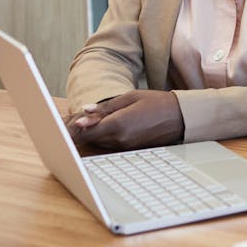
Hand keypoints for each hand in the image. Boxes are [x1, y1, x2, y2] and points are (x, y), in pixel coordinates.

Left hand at [66, 90, 184, 151]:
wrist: (181, 118)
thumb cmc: (157, 103)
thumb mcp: (130, 97)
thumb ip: (106, 107)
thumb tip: (85, 111)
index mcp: (118, 124)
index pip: (85, 130)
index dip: (72, 126)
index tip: (65, 121)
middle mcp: (119, 139)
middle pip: (89, 137)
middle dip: (81, 128)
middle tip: (74, 117)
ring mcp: (125, 146)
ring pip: (99, 141)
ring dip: (93, 132)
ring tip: (91, 120)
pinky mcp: (130, 149)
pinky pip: (110, 144)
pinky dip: (105, 136)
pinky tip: (108, 126)